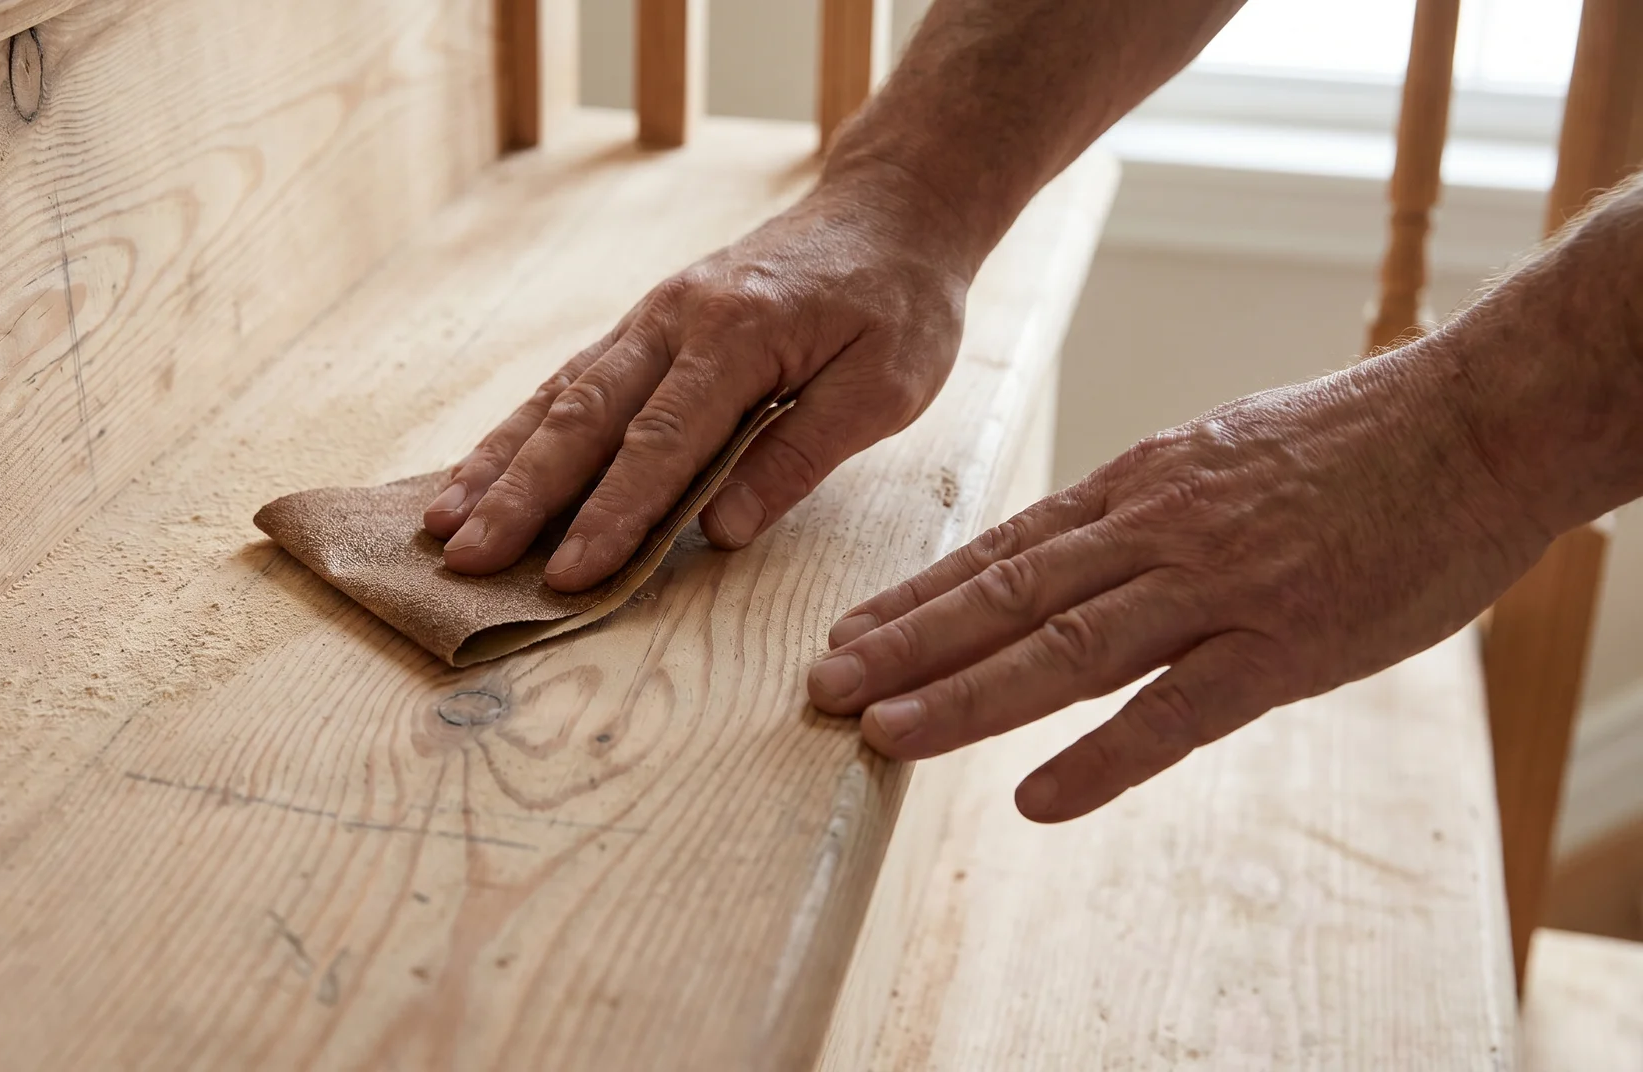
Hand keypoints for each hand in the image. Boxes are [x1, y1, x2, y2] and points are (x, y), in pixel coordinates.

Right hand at [422, 182, 968, 591]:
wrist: (886, 211)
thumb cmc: (897, 304)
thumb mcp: (883, 386)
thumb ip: (800, 456)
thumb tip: (720, 531)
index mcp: (738, 334)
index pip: (662, 441)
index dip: (612, 514)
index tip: (570, 576)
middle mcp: (675, 320)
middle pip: (583, 417)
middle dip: (521, 496)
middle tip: (468, 560)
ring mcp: (650, 318)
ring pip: (558, 396)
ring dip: (498, 463)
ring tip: (444, 523)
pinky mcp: (644, 326)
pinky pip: (568, 380)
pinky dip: (518, 430)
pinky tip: (481, 472)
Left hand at [805, 345, 1554, 821]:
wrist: (1474, 424)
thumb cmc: (1353, 445)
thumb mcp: (1220, 455)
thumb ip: (1145, 510)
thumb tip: (1076, 554)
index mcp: (1139, 486)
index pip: (1002, 548)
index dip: (917, 596)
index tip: (846, 633)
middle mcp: (1157, 531)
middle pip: (1006, 594)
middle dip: (905, 644)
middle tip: (822, 687)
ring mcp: (1216, 587)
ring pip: (1065, 646)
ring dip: (966, 694)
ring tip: (884, 732)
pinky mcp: (1284, 644)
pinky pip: (1176, 710)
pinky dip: (1101, 758)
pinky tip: (1035, 799)